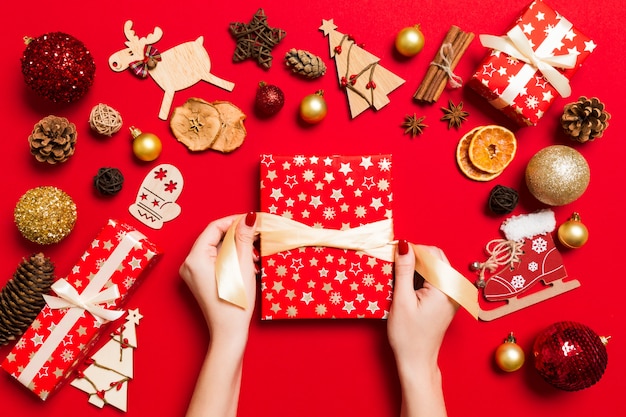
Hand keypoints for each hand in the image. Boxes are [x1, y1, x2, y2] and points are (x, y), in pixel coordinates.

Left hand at [179, 212, 258, 346]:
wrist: (229, 332)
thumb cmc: (234, 302)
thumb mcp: (241, 265)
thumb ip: (243, 238)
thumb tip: (248, 219)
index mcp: (195, 258)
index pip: (214, 228)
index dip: (234, 220)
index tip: (251, 219)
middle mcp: (189, 264)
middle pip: (214, 238)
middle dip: (237, 236)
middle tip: (256, 236)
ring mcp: (193, 273)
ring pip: (216, 249)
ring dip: (236, 248)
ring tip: (253, 255)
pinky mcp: (199, 280)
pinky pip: (214, 260)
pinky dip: (230, 258)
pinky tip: (246, 264)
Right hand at [387, 241, 457, 416]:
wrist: (416, 361)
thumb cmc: (407, 335)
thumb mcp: (401, 300)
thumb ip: (404, 270)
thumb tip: (404, 245)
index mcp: (446, 288)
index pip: (431, 254)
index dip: (411, 250)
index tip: (393, 254)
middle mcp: (455, 289)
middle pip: (436, 258)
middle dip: (415, 258)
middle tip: (394, 266)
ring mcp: (453, 295)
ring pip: (435, 267)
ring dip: (417, 268)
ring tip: (400, 279)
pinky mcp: (448, 299)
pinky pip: (436, 278)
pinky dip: (421, 277)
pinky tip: (408, 287)